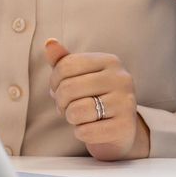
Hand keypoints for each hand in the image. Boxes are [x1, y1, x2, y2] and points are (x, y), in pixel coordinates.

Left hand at [43, 40, 149, 160]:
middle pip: (68, 88)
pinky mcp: (124, 126)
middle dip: (61, 102)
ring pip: (76, 110)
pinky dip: (82, 133)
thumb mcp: (80, 78)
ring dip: (71, 118)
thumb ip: (64, 61)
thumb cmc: (95, 100)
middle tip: (69, 107)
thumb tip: (49, 43)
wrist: (119, 131)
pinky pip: (86, 131)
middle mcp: (121, 78)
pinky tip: (92, 129)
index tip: (61, 90)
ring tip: (81, 117)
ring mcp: (126, 102)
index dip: (54, 81)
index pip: (66, 65)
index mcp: (110, 61)